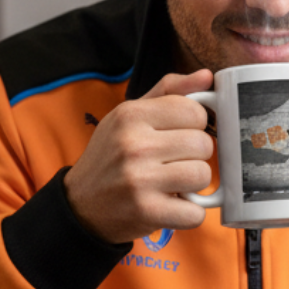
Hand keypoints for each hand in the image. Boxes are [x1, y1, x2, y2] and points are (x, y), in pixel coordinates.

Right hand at [64, 70, 214, 243]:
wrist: (81, 204)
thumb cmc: (113, 155)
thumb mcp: (131, 115)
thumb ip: (170, 92)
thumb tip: (207, 77)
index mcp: (131, 115)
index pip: (195, 111)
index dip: (194, 125)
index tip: (178, 135)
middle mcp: (134, 145)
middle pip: (203, 144)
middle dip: (195, 156)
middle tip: (173, 162)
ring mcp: (140, 180)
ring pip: (203, 175)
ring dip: (194, 184)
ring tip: (173, 182)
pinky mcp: (147, 212)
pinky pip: (196, 212)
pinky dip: (190, 212)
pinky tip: (172, 205)